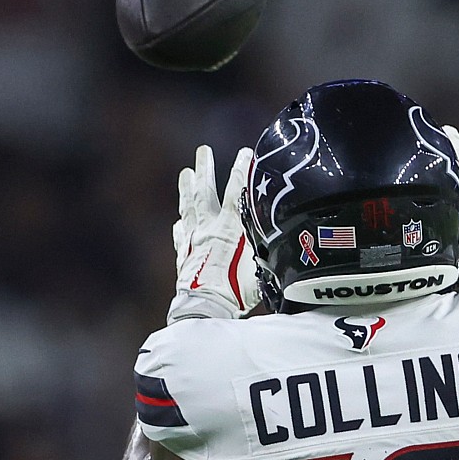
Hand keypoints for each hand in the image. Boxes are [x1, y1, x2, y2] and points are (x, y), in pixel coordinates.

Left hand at [170, 144, 252, 321]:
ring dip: (186, 189)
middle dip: (204, 169)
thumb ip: (265, 249)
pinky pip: (181, 237)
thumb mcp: (260, 266)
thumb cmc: (237, 292)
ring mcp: (194, 242)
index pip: (235, 191)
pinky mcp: (184, 257)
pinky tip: (179, 223)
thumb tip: (279, 242)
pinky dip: (181, 228)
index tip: (245, 152)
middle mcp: (208, 230)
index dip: (241, 170)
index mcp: (229, 228)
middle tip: (202, 150)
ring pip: (188, 208)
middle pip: (204, 192)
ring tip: (186, 173)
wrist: (206, 308)